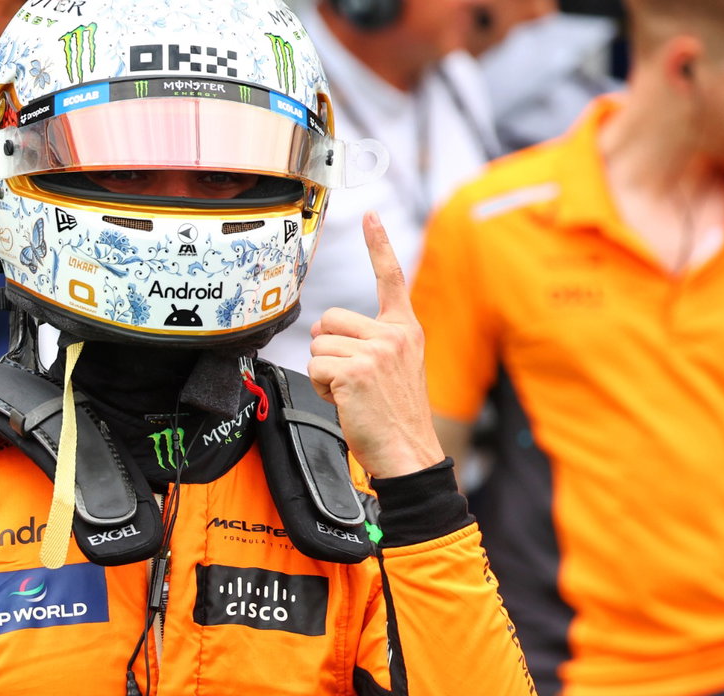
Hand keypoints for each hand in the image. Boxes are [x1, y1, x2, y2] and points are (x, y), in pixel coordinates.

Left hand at [307, 212, 445, 478]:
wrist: (408, 452)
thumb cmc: (396, 415)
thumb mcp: (396, 368)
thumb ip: (371, 341)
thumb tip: (325, 329)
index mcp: (406, 330)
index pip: (391, 279)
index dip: (378, 245)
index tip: (370, 216)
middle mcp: (393, 335)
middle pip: (330, 320)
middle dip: (329, 349)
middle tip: (353, 379)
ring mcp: (376, 352)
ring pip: (319, 346)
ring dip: (324, 373)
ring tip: (352, 394)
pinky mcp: (356, 371)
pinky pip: (315, 368)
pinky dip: (322, 388)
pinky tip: (346, 402)